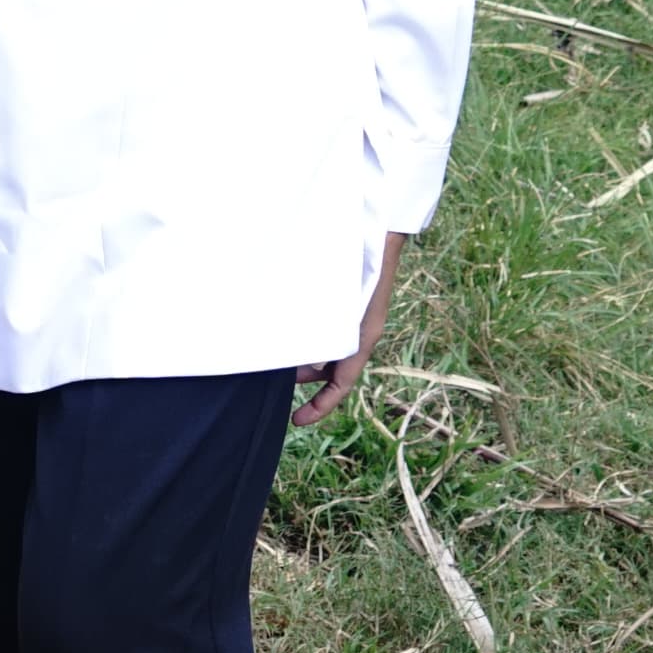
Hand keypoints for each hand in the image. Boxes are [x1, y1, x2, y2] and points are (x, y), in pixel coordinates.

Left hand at [292, 234, 407, 424]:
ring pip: (328, 348)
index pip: (340, 385)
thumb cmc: (362, 265)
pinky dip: (311, 333)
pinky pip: (329, 328)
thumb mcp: (342, 309)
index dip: (319, 407)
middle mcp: (360, 333)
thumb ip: (322, 334)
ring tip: (276, 352)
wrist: (377, 231)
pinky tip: (289, 326)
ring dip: (305, 354)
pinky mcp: (348, 303)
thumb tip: (299, 362)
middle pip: (330, 368)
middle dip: (304, 377)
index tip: (297, 421)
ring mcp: (355, 318)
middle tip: (275, 378)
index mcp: (362, 340)